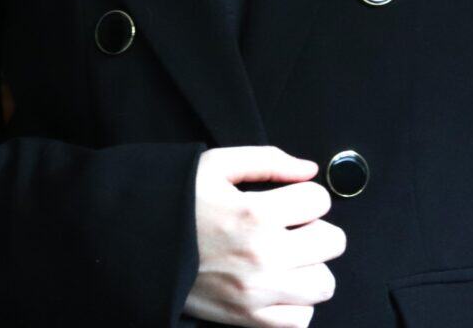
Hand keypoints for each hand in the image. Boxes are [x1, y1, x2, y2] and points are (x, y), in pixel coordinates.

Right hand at [183, 146, 345, 327]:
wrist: (140, 247)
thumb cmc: (179, 202)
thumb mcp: (216, 165)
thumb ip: (267, 160)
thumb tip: (310, 169)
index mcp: (255, 213)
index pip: (319, 199)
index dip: (307, 195)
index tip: (290, 200)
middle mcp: (262, 256)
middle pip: (333, 242)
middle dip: (317, 229)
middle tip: (293, 228)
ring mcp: (257, 293)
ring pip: (323, 283)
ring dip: (311, 267)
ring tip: (286, 257)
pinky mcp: (249, 319)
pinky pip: (301, 320)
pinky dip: (296, 303)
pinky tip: (277, 284)